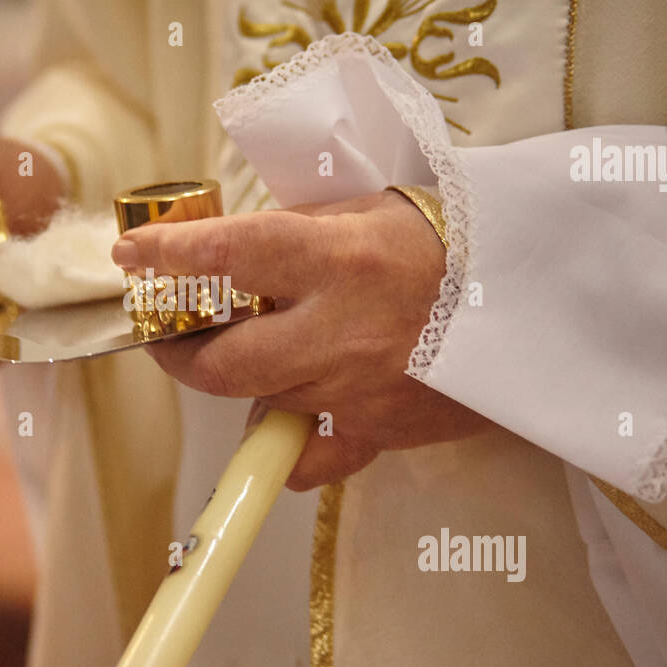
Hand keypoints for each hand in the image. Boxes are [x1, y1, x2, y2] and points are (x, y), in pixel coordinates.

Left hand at [111, 190, 488, 489]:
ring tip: (249, 354)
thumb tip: (231, 251)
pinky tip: (289, 422)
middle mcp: (340, 330)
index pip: (230, 254)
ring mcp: (358, 389)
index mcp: (338, 259)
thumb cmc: (452, 240)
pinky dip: (289, 445)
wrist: (534, 296)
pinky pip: (311, 456)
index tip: (132, 255)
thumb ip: (297, 232)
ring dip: (242, 380)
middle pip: (225, 362)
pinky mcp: (381, 430)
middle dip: (180, 354)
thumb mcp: (370, 210)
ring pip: (262, 401)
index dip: (171, 255)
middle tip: (168, 337)